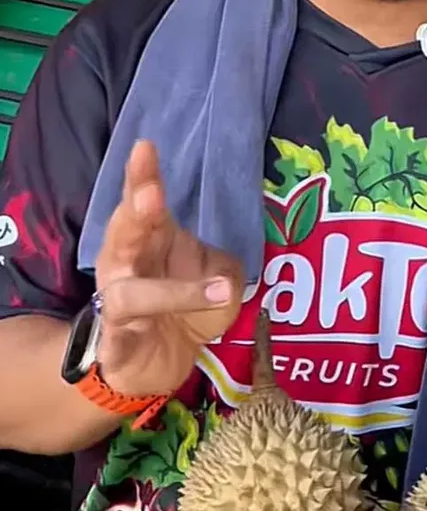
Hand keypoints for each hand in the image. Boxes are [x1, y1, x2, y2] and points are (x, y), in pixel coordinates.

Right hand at [93, 139, 244, 397]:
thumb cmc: (182, 307)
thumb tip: (225, 270)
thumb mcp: (217, 276)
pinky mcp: (117, 344)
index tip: (146, 147)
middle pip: (124, 233)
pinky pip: (124, 340)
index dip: (143, 176)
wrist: (152, 364)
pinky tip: (162, 332)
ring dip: (173, 291)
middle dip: (137, 213)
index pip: (144, 201)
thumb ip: (222, 262)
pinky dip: (140, 340)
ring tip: (220, 289)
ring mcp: (116, 305)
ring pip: (128, 292)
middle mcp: (125, 265)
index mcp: (149, 238)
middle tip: (151, 195)